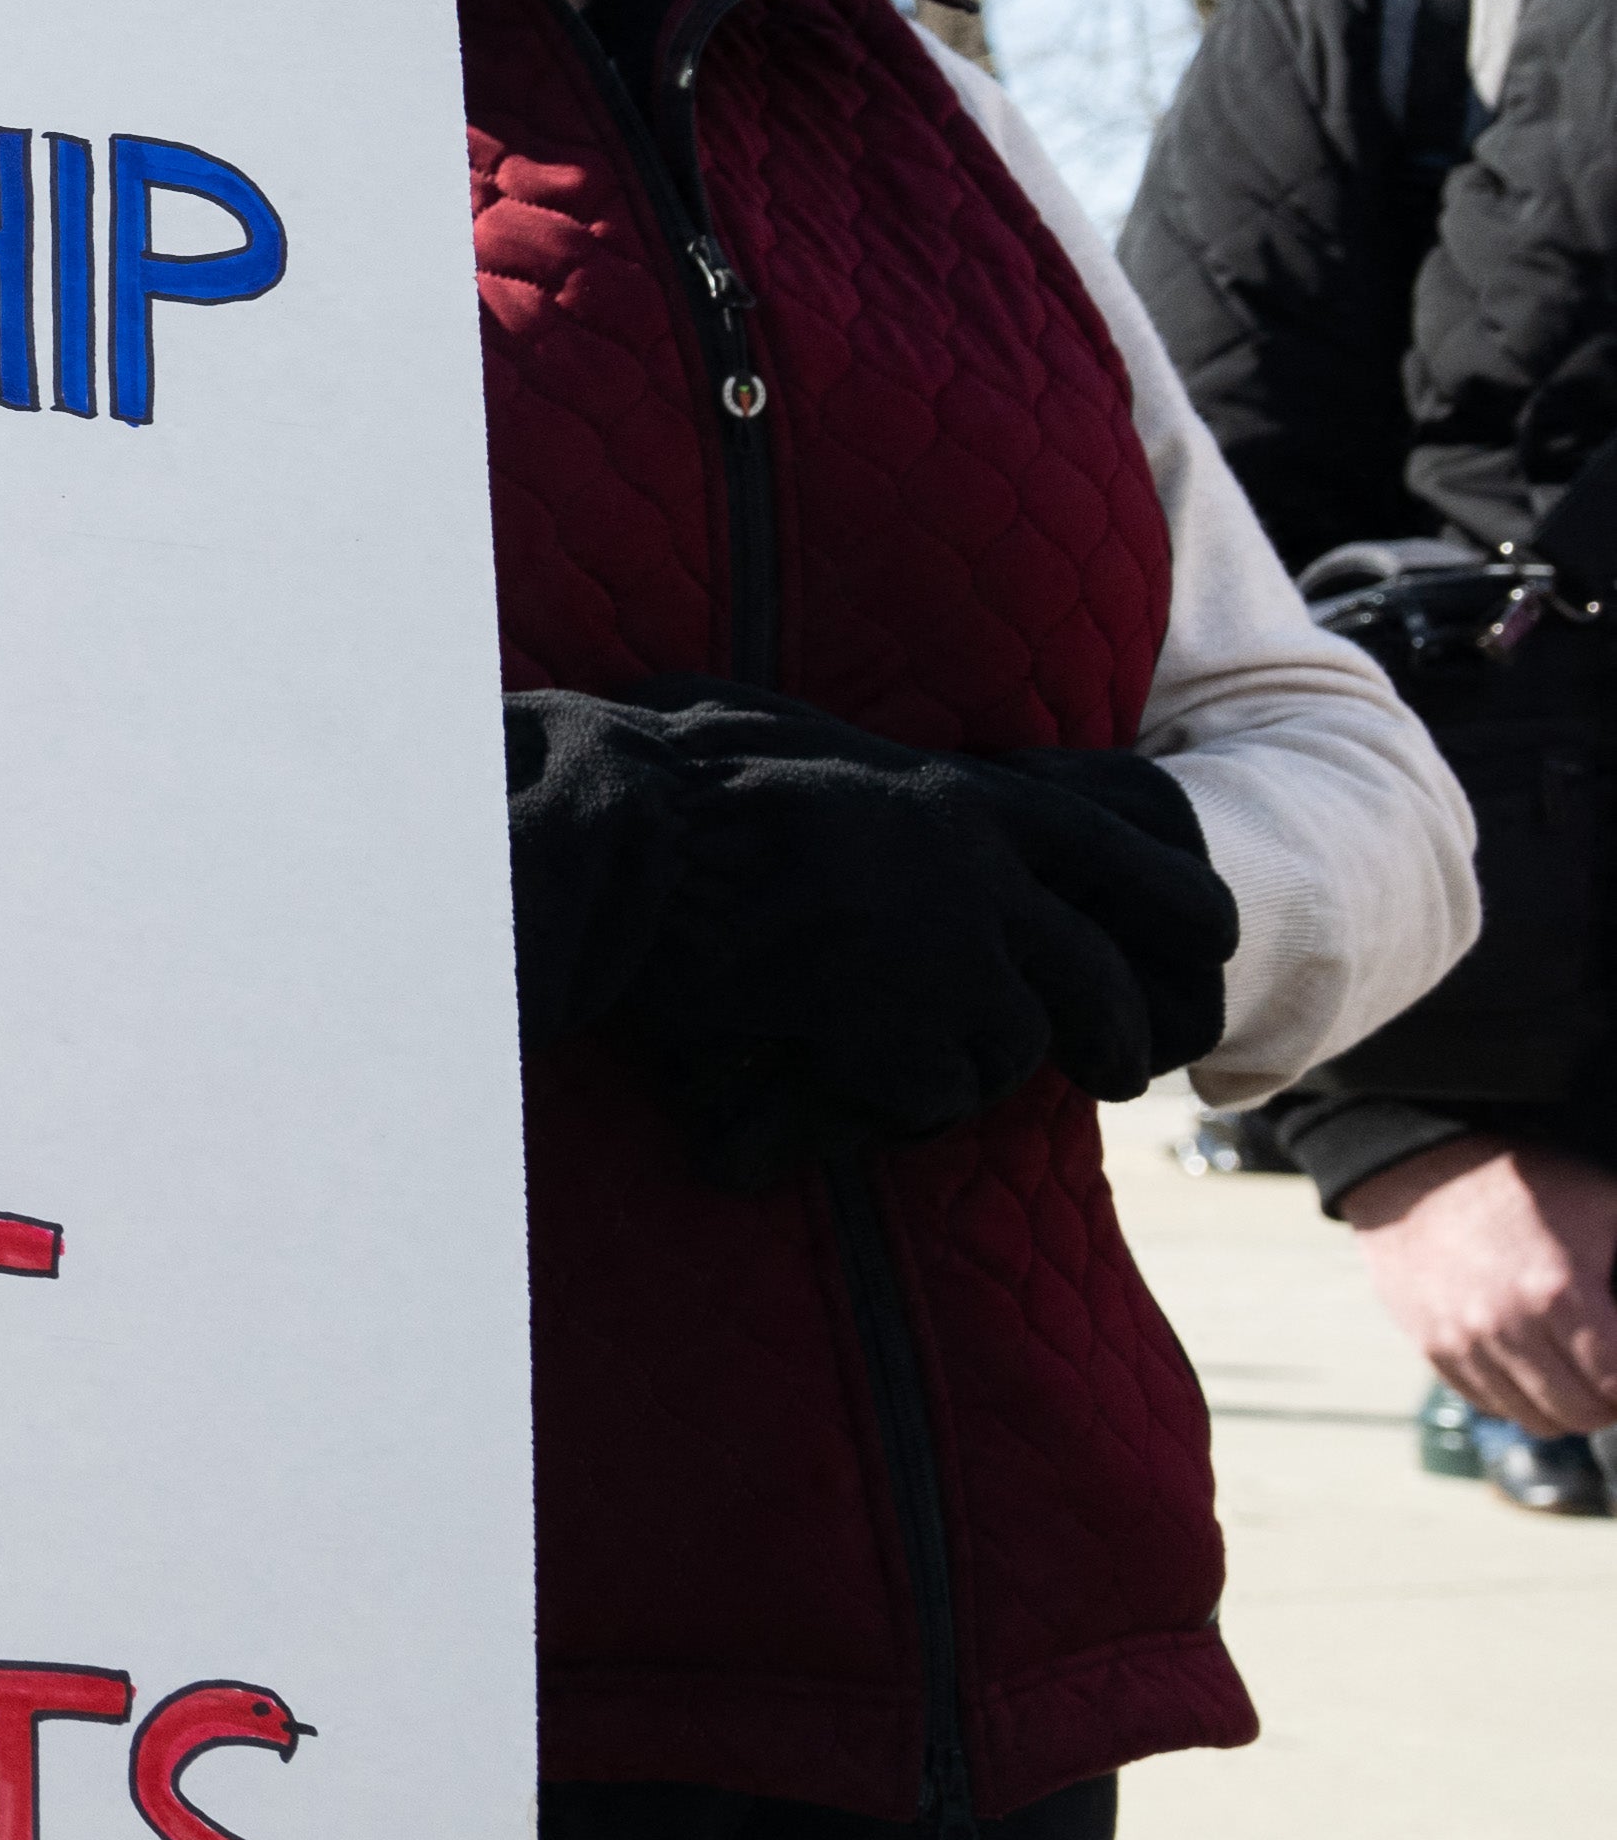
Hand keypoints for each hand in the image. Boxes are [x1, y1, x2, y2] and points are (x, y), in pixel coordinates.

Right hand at [499, 687, 1235, 1161]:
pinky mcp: (897, 1026)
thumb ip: (867, 777)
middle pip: (1099, 977)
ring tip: (916, 1071)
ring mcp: (945, 954)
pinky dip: (900, 1098)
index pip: (1122, 850)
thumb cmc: (680, 772)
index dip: (1179, 901)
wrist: (623, 832)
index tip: (1216, 938)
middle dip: (1118, 1034)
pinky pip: (935, 1091)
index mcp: (964, 798)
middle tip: (1119, 1073)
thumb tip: (862, 777)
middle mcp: (979, 874)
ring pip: (1016, 1045)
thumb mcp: (805, 742)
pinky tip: (847, 1080)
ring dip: (972, 1066)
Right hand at [1338, 1136, 1616, 1439]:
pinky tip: (1530, 1367)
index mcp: (1560, 1292)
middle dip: (1608, 1402)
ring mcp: (1463, 1341)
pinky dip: (1517, 1398)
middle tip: (1611, 1376)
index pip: (1616, 1384)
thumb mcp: (1606, 1207)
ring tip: (1575, 1378)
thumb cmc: (1528, 1184)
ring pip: (1533, 1419)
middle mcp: (1507, 1326)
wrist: (1423, 1167)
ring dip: (1564, 1407)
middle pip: (1580, 1412)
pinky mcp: (1432, 1345)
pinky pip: (1487, 1403)